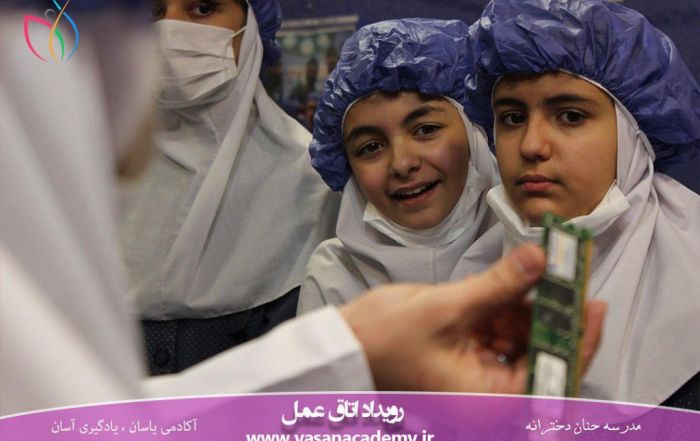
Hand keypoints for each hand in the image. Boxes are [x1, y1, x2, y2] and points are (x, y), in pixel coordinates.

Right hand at [340, 243, 604, 392]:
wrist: (341, 348)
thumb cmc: (382, 341)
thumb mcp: (446, 308)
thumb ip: (498, 284)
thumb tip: (541, 257)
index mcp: (488, 403)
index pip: (554, 377)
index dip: (578, 339)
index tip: (592, 303)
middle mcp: (488, 399)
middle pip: (541, 360)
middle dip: (550, 317)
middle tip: (562, 276)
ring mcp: (476, 382)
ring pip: (521, 346)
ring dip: (526, 310)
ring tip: (532, 275)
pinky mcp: (465, 365)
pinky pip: (498, 340)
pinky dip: (503, 313)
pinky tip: (504, 286)